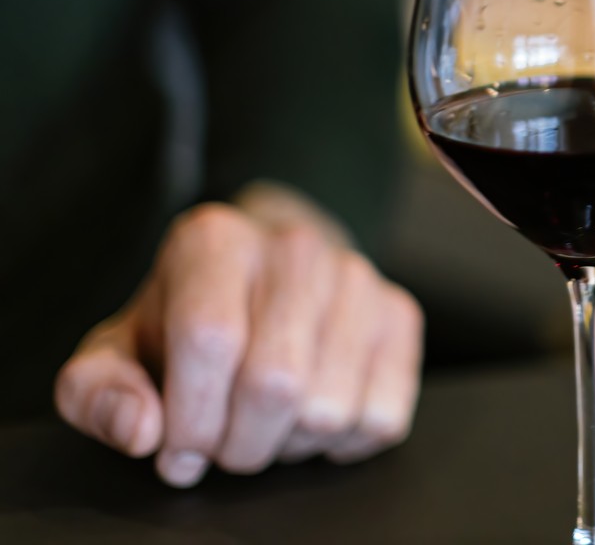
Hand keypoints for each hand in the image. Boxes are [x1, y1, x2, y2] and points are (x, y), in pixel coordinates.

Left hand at [53, 188, 422, 486]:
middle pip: (275, 383)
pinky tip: (312, 415)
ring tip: (266, 423)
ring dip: (289, 445)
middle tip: (222, 443)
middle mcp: (296, 246)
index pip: (210, 341)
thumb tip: (142, 431)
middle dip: (239, 444)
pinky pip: (382, 418)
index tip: (176, 447)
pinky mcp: (400, 314)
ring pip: (330, 410)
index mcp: (214, 241)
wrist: (262, 275)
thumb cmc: (182, 323)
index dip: (189, 419)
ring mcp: (359, 277)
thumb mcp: (118, 352)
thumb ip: (100, 394)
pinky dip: (342, 443)